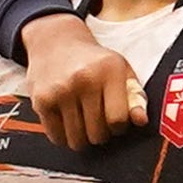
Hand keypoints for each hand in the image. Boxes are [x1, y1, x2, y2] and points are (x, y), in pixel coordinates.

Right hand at [18, 10, 136, 148]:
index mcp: (109, 70)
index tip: (115, 120)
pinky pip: (56, 137)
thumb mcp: (121, 70)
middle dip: (101, 133)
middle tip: (98, 121)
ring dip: (83, 139)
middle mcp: (84, 79)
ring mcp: (60, 90)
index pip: (118, 119)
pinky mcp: (41, 100)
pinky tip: (67, 124)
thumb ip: (135, 96)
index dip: (119, 126)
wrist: (56, 41)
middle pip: (98, 133)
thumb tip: (141, 121)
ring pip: (77, 140)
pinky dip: (63, 138)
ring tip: (83, 124)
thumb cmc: (94, 61)